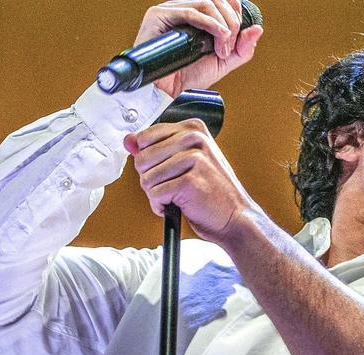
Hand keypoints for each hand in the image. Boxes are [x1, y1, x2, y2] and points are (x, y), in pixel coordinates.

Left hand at [124, 118, 260, 245]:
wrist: (234, 217)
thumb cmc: (210, 190)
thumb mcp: (183, 161)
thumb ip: (154, 148)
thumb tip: (128, 141)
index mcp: (192, 128)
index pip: (145, 137)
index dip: (148, 160)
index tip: (165, 169)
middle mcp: (194, 139)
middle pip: (142, 158)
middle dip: (150, 179)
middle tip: (171, 185)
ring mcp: (193, 159)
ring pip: (146, 178)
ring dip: (156, 194)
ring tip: (176, 196)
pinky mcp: (189, 182)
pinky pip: (155, 195)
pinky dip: (161, 206)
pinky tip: (177, 205)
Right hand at [132, 0, 263, 96]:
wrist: (166, 94)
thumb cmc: (188, 78)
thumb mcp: (223, 62)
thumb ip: (242, 48)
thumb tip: (257, 29)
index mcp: (196, 15)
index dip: (235, 11)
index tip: (238, 35)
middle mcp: (182, 9)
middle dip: (231, 22)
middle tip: (228, 48)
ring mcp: (170, 10)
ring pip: (206, 3)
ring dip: (222, 25)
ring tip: (221, 49)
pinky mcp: (159, 16)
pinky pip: (190, 11)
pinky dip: (210, 23)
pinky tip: (219, 36)